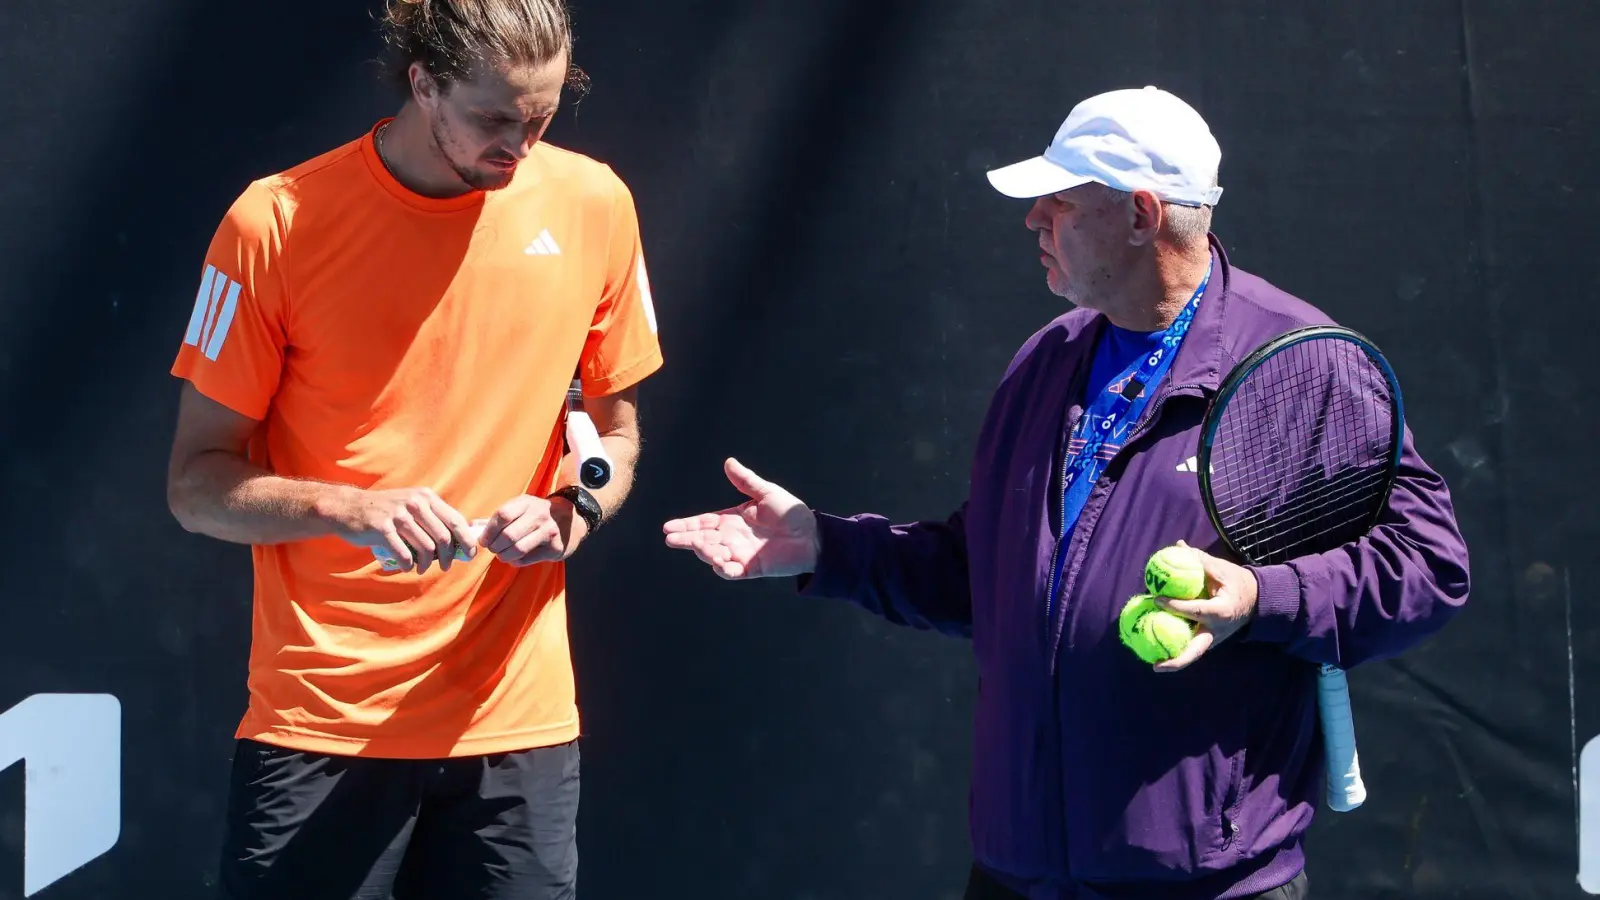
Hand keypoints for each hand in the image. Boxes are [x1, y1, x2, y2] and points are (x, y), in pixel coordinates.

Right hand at [329, 486, 477, 574]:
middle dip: (448, 557)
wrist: (349, 507)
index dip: (466, 539)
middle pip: (443, 537)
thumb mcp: (412, 504)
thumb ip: (433, 517)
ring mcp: (398, 515)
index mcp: (426, 497)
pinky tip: (407, 567)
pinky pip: (404, 555)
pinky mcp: (382, 529)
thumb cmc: (386, 510)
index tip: (471, 553)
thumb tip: (459, 540)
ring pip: (426, 548)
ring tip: (421, 568)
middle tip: (445, 567)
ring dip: (427, 564)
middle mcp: (415, 503)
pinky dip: (409, 566)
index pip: (455, 520)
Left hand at [479, 494, 586, 566]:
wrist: (571, 519)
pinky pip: (527, 559)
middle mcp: (539, 515)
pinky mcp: (554, 548)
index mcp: (526, 502)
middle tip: (493, 549)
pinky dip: (516, 561)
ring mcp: (549, 531)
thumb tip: (473, 526)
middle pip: (508, 535)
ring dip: (504, 555)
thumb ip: (497, 518)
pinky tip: (516, 557)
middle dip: (495, 546)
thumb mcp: (521, 509)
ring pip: (517, 549)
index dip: (489, 531)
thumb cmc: (538, 515)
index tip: (483, 540)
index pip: (502, 515)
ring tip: (502, 555)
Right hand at [662, 458, 819, 578]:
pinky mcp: (752, 568)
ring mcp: (740, 554)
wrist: (813, 535)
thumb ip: (746, 481)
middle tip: (671, 539)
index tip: (667, 527)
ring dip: (704, 552)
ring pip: (713, 555)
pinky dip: (723, 569)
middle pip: (702, 540)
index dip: (686, 525)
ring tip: (698, 545)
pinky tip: (717, 562)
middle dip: (686, 540)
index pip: (703, 523)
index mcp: (732, 520)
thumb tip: (728, 462)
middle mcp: (732, 538)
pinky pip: (732, 571)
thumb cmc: (791, 513)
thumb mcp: (767, 493)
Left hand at [1151, 540, 1259, 671]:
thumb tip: (1178, 545)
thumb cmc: (1239, 583)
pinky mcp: (1210, 640)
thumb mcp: (1222, 569)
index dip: (1175, 606)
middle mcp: (1217, 630)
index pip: (1196, 611)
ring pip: (1193, 653)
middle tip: (1156, 667)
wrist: (1259, 601)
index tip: (1156, 599)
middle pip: (1196, 651)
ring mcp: (1214, 638)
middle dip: (1177, 661)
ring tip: (1153, 665)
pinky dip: (1177, 649)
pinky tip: (1158, 649)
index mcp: (1222, 611)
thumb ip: (1200, 560)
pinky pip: (1192, 646)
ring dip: (1175, 660)